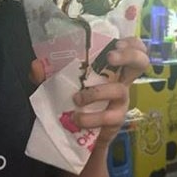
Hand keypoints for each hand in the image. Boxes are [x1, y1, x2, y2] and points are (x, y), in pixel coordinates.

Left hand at [30, 36, 148, 148]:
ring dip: (97, 92)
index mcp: (110, 68)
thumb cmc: (72, 100)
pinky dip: (93, 118)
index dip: (131, 42)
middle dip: (129, 55)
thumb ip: (46, 74)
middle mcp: (120, 82)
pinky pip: (111, 117)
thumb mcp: (57, 84)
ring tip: (77, 98)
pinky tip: (78, 119)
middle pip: (141, 62)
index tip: (116, 43)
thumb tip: (36, 65)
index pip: (134, 48)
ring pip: (121, 91)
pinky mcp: (116, 121)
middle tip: (110, 57)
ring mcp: (121, 102)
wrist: (77, 134)